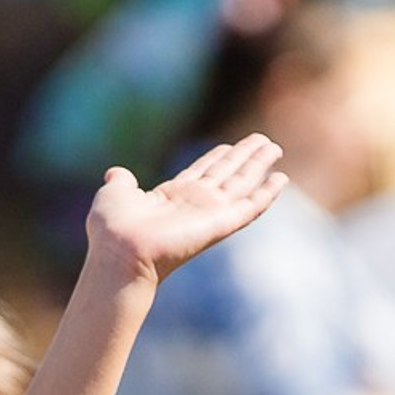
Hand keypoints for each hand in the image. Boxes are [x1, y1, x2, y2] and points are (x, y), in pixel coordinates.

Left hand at [86, 135, 286, 285]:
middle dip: (245, 158)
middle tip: (265, 141)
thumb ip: (120, 182)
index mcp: (171, 197)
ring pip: (241, 184)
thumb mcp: (114, 194)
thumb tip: (116, 174)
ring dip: (259, 166)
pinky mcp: (219, 224)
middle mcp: (193, 205)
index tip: (232, 146)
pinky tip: (281, 180)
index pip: (202, 173)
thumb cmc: (112, 230)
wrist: (121, 252)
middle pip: (226, 175)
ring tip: (275, 148)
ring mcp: (208, 214)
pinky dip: (266, 194)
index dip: (218, 158)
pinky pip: (248, 208)